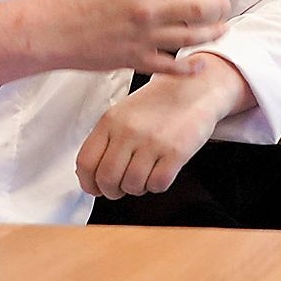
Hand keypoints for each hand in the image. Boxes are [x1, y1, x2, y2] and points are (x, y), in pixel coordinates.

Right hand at [0, 0, 229, 87]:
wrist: (48, 31)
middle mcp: (146, 10)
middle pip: (196, 7)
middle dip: (218, 5)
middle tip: (226, 4)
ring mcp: (142, 37)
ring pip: (188, 36)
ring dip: (211, 33)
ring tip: (223, 29)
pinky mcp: (134, 59)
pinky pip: (168, 65)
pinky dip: (187, 66)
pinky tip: (199, 62)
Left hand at [76, 55, 248, 198]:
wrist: (195, 88)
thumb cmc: (160, 102)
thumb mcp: (124, 113)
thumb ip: (107, 139)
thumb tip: (92, 174)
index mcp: (110, 120)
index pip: (85, 162)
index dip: (88, 183)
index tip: (95, 188)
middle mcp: (128, 130)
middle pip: (107, 179)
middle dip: (112, 191)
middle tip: (121, 188)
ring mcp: (152, 141)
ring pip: (132, 185)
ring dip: (137, 188)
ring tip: (144, 175)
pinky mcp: (176, 151)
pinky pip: (158, 184)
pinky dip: (157, 185)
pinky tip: (160, 172)